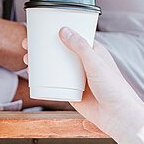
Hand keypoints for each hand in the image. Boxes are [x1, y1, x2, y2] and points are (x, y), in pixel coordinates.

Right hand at [24, 29, 143, 134]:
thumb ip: (80, 47)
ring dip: (40, 61)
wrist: (116, 115)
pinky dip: (43, 78)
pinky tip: (33, 75)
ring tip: (27, 58)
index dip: (58, 31)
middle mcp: (84, 63)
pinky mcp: (71, 92)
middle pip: (60, 51)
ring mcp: (77, 78)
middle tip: (28, 43)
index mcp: (93, 52)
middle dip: (43, 46)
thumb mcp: (95, 63)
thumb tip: (64, 30)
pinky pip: (54, 83)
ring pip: (55, 66)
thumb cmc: (114, 88)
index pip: (73, 36)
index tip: (44, 27)